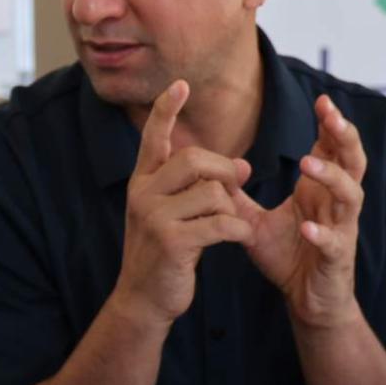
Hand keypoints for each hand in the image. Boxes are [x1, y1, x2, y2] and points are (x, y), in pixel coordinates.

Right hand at [113, 80, 253, 327]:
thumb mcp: (173, 214)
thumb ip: (199, 187)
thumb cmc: (165, 254)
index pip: (154, 138)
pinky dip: (238, 230)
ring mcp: (154, 217)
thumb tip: (243, 165)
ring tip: (229, 226)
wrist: (143, 299)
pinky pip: (220, 222)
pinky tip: (238, 238)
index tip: (180, 85)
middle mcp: (143, 193)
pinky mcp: (172, 241)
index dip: (167, 110)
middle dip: (226, 171)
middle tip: (239, 185)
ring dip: (231, 208)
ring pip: (213, 192)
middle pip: (196, 159)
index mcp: (142, 182)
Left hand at [234, 94, 365, 329]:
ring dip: (331, 178)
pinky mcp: (337, 258)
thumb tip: (209, 168)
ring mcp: (341, 229)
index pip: (332, 149)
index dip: (331, 125)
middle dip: (344, 137)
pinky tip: (307, 227)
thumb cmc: (288, 256)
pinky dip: (322, 233)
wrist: (307, 300)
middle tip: (331, 115)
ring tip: (309, 164)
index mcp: (320, 191)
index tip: (321, 100)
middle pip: (353, 162)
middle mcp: (336, 204)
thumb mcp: (255, 221)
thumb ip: (236, 195)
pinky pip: (333, 242)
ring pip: (350, 196)